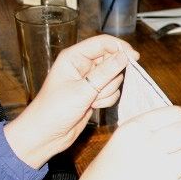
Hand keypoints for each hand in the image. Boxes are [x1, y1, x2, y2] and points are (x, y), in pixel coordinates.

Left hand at [4, 35, 138, 168]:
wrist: (46, 135)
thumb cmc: (55, 110)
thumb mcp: (83, 90)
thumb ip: (106, 72)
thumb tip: (126, 56)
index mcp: (74, 57)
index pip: (102, 43)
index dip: (120, 48)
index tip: (134, 58)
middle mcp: (83, 65)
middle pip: (112, 60)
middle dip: (111, 77)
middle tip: (99, 89)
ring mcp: (90, 80)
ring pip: (114, 78)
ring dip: (108, 91)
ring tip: (91, 101)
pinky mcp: (95, 93)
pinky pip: (113, 91)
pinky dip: (107, 99)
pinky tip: (93, 106)